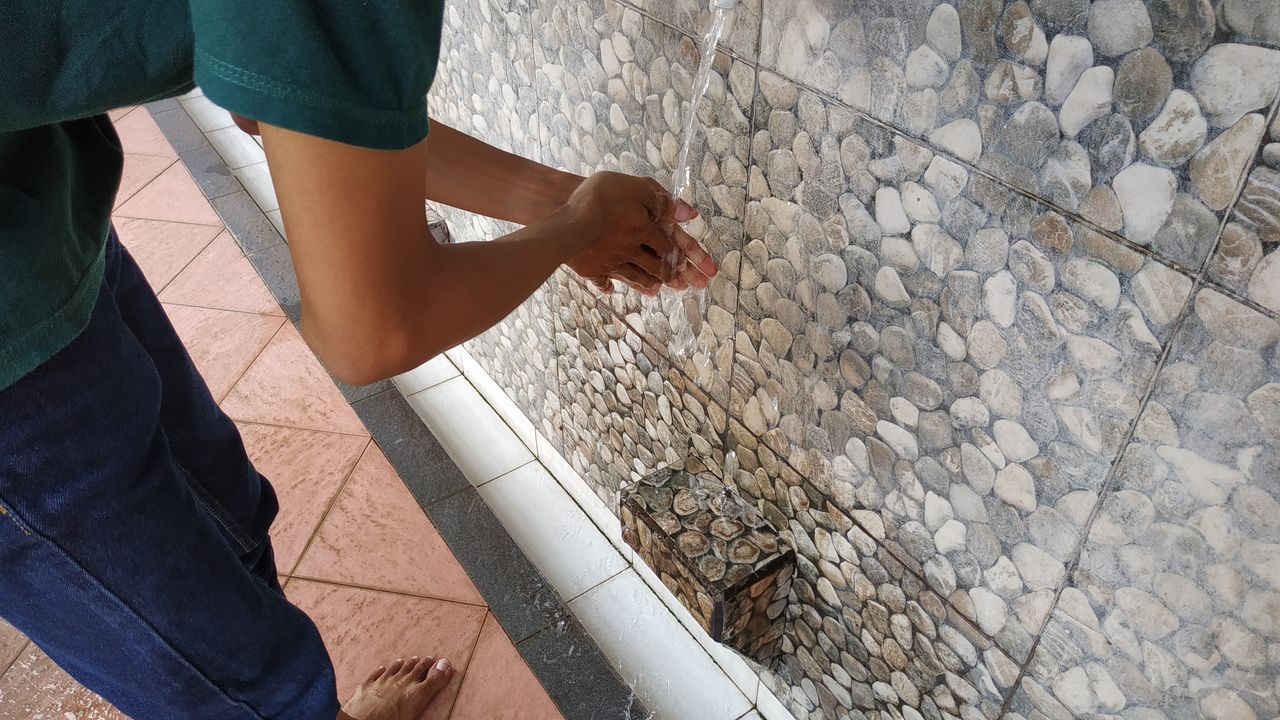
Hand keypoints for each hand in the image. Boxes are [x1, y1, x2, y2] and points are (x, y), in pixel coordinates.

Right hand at [562, 172, 716, 295]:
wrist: (569, 222)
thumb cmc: (601, 198)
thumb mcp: (635, 188)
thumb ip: (661, 200)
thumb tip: (690, 213)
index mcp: (643, 230)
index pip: (666, 245)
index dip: (683, 256)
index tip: (695, 269)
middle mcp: (630, 250)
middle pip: (654, 265)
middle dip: (670, 275)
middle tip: (682, 286)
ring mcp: (610, 261)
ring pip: (633, 275)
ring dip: (646, 283)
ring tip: (656, 291)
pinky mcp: (591, 268)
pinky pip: (602, 279)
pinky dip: (608, 285)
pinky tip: (610, 289)